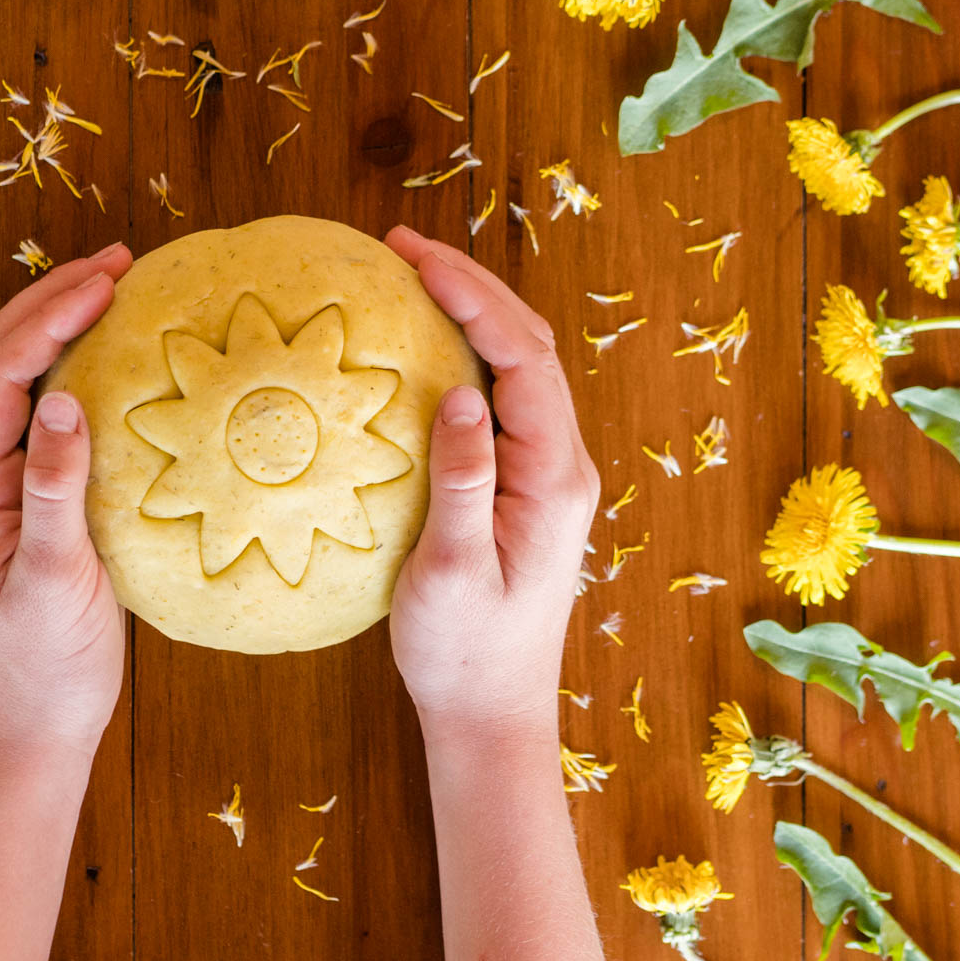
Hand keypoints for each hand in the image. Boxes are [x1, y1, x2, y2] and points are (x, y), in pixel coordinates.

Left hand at [0, 243, 133, 758]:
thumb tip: (67, 401)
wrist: (33, 728)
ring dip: (58, 328)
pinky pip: (47, 418)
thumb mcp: (52, 580)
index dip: (48, 319)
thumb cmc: (41, 665)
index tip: (108, 281)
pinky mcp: (35, 505)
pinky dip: (78, 372)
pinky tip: (120, 365)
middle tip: (118, 263)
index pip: (1, 377)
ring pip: (19, 384)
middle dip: (49, 301)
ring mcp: (4, 489)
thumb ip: (55, 493)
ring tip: (117, 291)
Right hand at [382, 227, 599, 738]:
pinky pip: (498, 399)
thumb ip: (462, 482)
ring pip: (516, 367)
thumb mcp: (453, 572)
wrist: (489, 714)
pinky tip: (418, 345)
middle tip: (398, 246)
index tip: (414, 259)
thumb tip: (459, 394)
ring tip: (406, 274)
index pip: (523, 358)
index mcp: (555, 476)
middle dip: (470, 286)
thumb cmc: (466, 654)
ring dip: (469, 313)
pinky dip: (462, 354)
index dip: (473, 298)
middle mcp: (561, 464)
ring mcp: (544, 473)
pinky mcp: (520, 487)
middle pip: (527, 347)